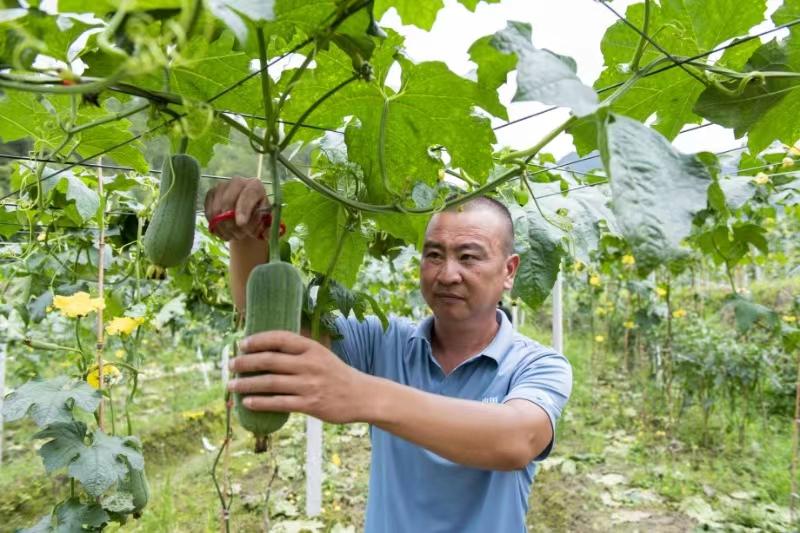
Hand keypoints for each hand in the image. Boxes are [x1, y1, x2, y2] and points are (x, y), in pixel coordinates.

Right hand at [204, 177, 267, 240]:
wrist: (246, 212)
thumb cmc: (259, 216)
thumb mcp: (266, 221)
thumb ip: (266, 227)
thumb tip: (265, 235)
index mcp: (255, 185)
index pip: (248, 195)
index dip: (243, 209)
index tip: (241, 223)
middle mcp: (237, 181)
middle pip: (228, 202)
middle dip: (232, 223)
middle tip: (239, 236)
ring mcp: (221, 187)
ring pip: (216, 210)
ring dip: (224, 228)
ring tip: (234, 236)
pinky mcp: (210, 194)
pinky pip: (208, 213)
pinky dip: (215, 227)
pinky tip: (225, 233)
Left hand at [227, 331, 368, 423]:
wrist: (362, 396)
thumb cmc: (337, 375)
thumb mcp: (322, 355)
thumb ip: (299, 351)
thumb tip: (267, 347)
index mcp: (312, 348)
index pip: (280, 339)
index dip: (258, 340)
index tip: (242, 344)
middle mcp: (310, 364)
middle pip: (270, 361)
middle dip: (246, 362)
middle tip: (230, 365)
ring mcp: (309, 385)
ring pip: (270, 383)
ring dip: (247, 384)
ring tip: (232, 386)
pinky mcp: (310, 405)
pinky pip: (279, 403)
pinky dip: (261, 403)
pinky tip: (248, 403)